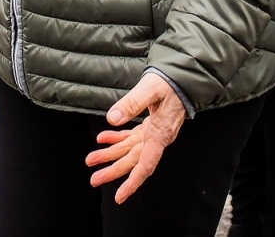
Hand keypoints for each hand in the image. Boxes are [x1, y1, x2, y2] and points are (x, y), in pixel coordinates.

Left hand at [85, 71, 187, 203]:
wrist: (184, 78)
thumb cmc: (170, 83)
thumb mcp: (150, 89)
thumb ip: (132, 103)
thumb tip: (112, 118)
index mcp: (159, 134)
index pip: (146, 164)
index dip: (132, 182)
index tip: (120, 196)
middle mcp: (156, 138)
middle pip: (133, 160)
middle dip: (113, 170)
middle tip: (94, 179)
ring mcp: (152, 133)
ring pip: (130, 150)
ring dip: (110, 155)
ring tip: (91, 160)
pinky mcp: (149, 126)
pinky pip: (131, 137)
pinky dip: (116, 139)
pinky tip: (102, 139)